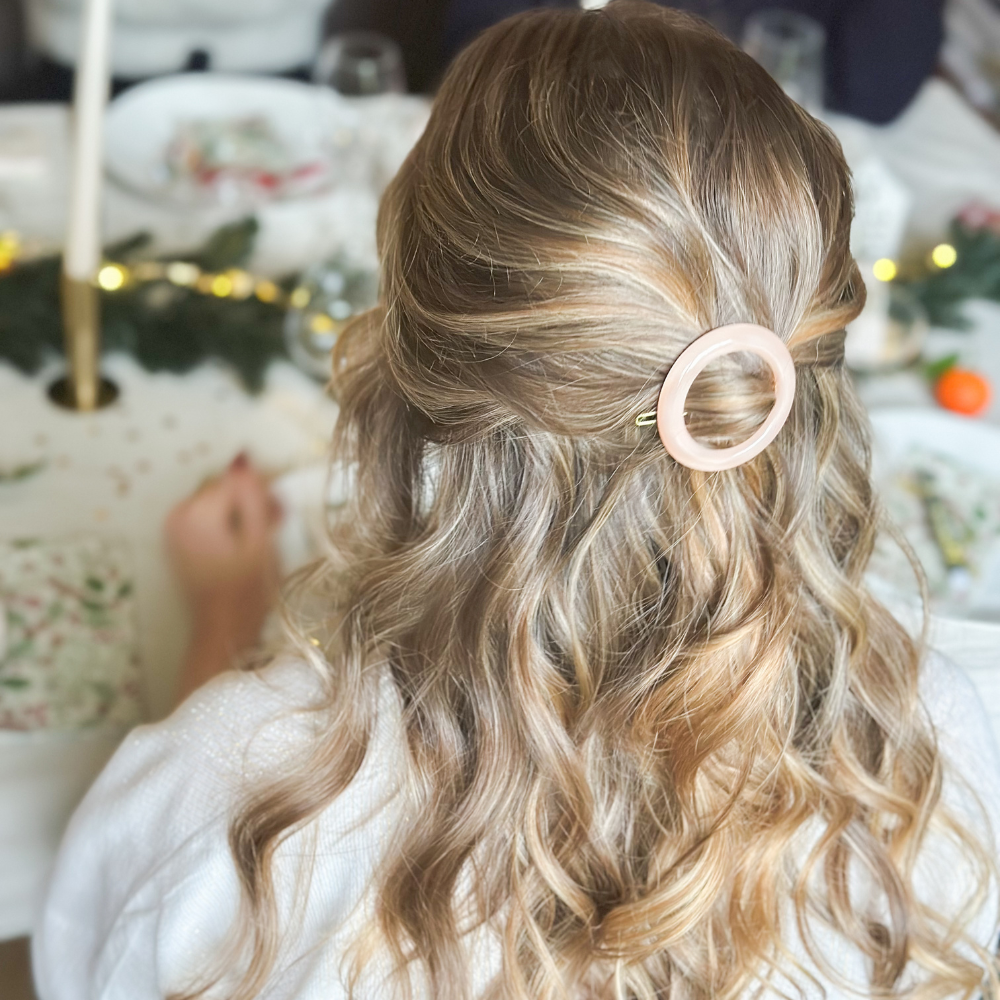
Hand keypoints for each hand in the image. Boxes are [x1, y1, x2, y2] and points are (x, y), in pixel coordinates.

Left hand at [166, 454, 281, 698]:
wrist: (224, 629)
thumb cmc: (246, 591)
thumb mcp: (259, 541)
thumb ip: (253, 498)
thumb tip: (244, 461)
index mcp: (196, 513)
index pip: (234, 480)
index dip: (261, 492)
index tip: (279, 512)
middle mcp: (178, 514)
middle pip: (224, 488)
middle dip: (251, 500)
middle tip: (276, 522)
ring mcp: (175, 527)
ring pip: (218, 501)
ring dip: (242, 511)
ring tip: (262, 535)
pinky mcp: (179, 538)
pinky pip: (209, 515)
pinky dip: (228, 521)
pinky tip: (245, 541)